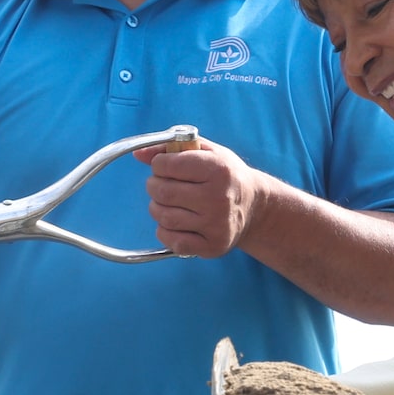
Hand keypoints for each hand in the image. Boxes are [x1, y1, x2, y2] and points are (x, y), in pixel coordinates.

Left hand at [139, 140, 269, 257]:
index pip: (168, 165)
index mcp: (218, 170)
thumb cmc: (226, 176)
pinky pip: (171, 240)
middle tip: (162, 185)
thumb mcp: (207, 152)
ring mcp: (216, 225)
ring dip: (158, 208)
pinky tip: (176, 222)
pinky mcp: (212, 246)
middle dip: (154, 186)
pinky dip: (165, 231)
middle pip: (162, 192)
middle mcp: (219, 198)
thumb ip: (172, 147)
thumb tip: (138, 154)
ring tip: (169, 203)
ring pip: (164, 216)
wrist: (255, 208)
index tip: (165, 167)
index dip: (159, 165)